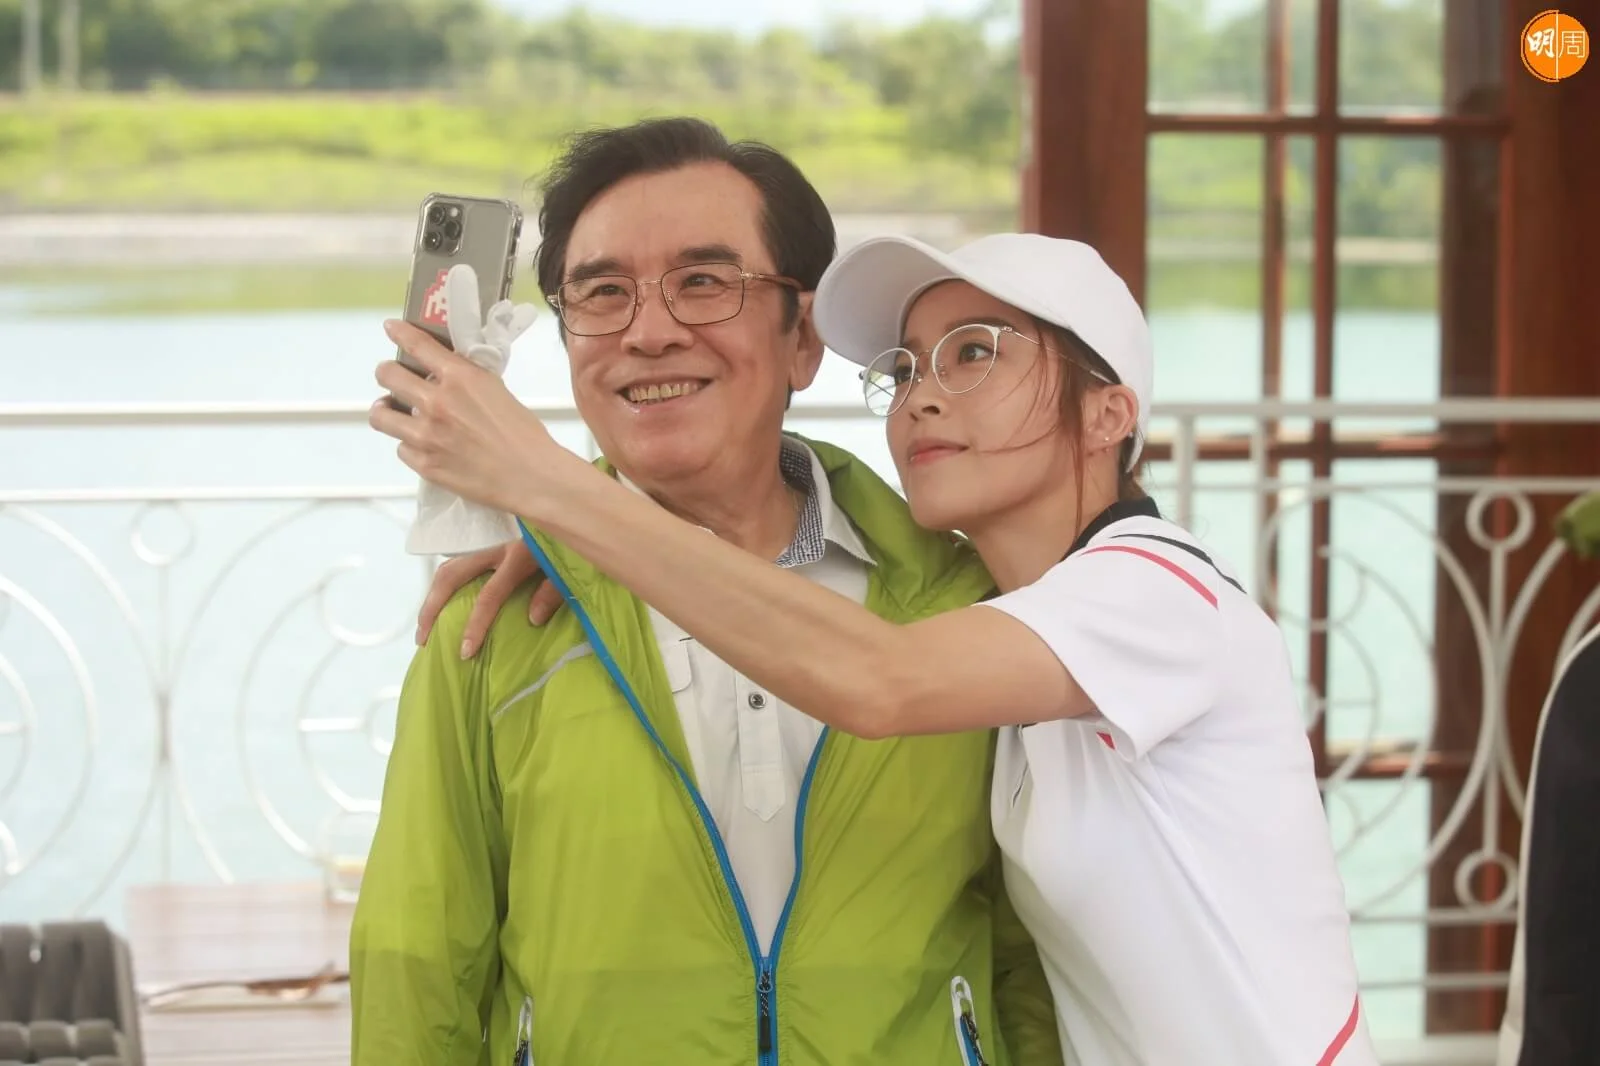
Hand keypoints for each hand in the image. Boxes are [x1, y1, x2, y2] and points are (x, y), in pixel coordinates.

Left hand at [371, 319, 570, 516]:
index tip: (391, 329)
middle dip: (387, 373)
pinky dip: (410, 445)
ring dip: (386, 411)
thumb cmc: (524, 433)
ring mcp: (426, 435)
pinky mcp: (424, 464)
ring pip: (381, 416)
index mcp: (459, 378)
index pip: (417, 345)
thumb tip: (446, 374)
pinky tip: (424, 446)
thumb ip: (466, 379)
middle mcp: (435, 402)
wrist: (531, 476)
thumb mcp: (496, 390)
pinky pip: (401, 448)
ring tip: (393, 414)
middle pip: (387, 376)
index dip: (399, 333)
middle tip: (394, 379)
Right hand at [416, 540, 567, 657]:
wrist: (570, 509)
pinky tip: (442, 598)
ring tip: (425, 622)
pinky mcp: (489, 538)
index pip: (490, 596)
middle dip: (432, 608)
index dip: (475, 625)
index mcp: (520, 556)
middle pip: (453, 576)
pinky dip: (447, 579)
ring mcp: (489, 541)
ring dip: (433, 593)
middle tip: (423, 637)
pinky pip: (460, 558)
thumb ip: (553, 593)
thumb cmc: (570, 544)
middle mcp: (497, 547)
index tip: (465, 651)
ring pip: (450, 565)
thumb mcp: (569, 569)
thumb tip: (533, 619)